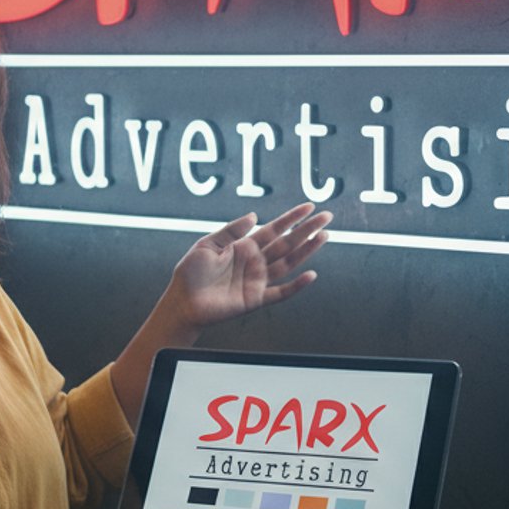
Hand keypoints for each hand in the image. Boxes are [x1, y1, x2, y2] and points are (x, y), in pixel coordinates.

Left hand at [160, 202, 331, 329]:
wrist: (182, 301)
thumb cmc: (190, 273)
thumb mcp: (208, 244)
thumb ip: (232, 230)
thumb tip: (254, 215)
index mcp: (245, 247)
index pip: (274, 229)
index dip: (292, 218)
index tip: (309, 207)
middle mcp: (255, 262)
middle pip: (287, 243)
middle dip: (307, 230)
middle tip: (326, 217)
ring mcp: (257, 280)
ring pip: (289, 263)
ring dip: (307, 251)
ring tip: (323, 236)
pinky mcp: (256, 299)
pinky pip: (281, 292)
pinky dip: (296, 286)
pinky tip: (310, 275)